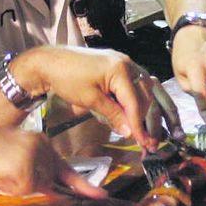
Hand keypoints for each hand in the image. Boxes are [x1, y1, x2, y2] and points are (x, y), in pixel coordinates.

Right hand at [0, 115, 106, 200]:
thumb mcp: (13, 157)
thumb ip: (34, 171)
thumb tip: (51, 191)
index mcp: (40, 143)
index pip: (66, 169)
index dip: (84, 186)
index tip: (102, 196)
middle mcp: (42, 148)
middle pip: (49, 183)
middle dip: (30, 187)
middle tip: (7, 175)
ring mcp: (36, 158)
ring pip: (35, 189)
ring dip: (17, 188)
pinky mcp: (26, 170)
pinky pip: (23, 192)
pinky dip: (10, 189)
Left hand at [12, 45, 168, 151]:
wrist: (50, 62)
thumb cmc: (67, 79)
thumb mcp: (90, 100)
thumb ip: (113, 115)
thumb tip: (130, 132)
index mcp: (121, 70)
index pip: (136, 103)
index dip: (141, 125)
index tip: (145, 144)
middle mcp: (128, 64)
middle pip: (147, 96)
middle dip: (150, 121)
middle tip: (152, 143)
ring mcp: (126, 63)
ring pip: (148, 90)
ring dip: (152, 111)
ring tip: (155, 132)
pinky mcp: (121, 66)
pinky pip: (139, 84)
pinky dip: (143, 100)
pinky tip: (148, 112)